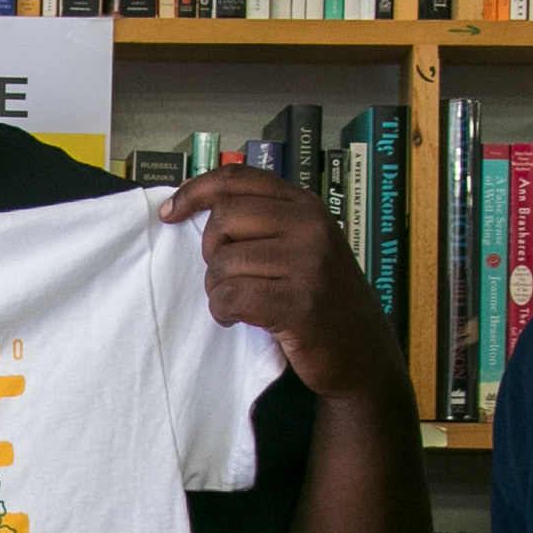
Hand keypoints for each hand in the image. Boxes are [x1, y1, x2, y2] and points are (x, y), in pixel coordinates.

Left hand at [162, 165, 409, 412]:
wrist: (363, 353)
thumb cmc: (322, 300)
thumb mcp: (304, 247)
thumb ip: (266, 223)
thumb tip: (199, 209)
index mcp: (306, 206)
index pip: (238, 179)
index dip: (195, 191)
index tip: (169, 213)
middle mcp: (309, 226)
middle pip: (223, 219)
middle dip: (212, 252)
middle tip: (228, 276)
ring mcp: (307, 263)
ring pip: (223, 262)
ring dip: (218, 289)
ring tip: (240, 303)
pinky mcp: (298, 303)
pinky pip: (231, 297)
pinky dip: (223, 312)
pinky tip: (237, 319)